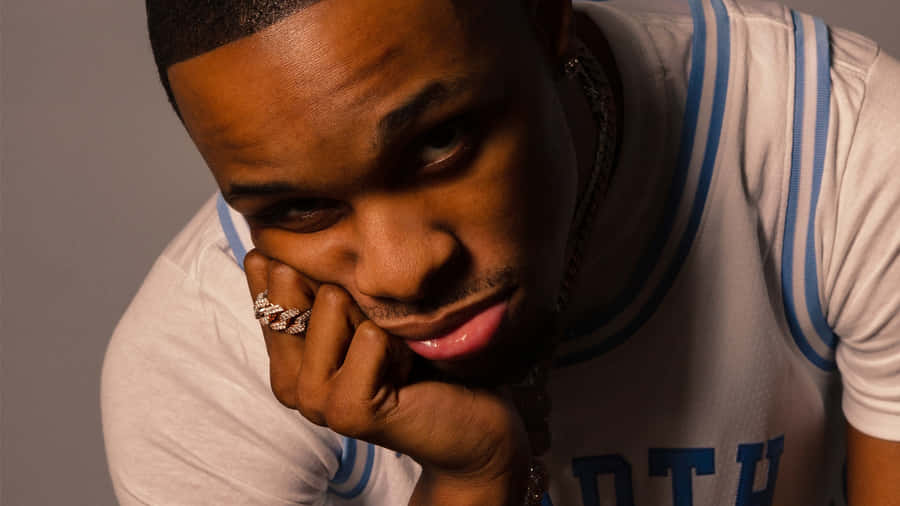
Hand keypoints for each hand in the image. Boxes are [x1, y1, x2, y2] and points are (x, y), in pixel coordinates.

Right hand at [244, 250, 531, 503]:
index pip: (266, 290)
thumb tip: (260, 249)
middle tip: (380, 336)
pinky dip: (401, 344)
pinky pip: (371, 336)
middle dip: (350, 292)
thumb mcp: (361, 315)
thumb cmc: (420, 359)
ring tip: (396, 354)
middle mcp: (290, 384)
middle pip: (297, 283)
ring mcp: (315, 401)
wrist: (471, 422)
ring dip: (378, 318)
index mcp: (286, 360)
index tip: (337, 294)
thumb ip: (315, 291)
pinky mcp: (348, 411)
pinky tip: (410, 373)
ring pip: (333, 303)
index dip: (300, 268)